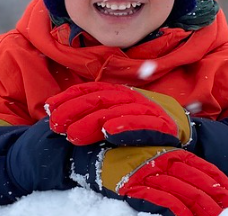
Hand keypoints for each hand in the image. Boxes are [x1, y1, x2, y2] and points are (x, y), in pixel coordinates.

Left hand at [45, 82, 190, 146]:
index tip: (49, 107)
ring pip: (115, 111)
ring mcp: (146, 109)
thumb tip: (60, 118)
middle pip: (99, 99)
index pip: (91, 90)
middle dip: (74, 110)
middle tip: (55, 124)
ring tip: (73, 134)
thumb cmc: (140, 128)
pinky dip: (125, 126)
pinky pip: (141, 123)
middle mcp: (130, 97)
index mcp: (118, 94)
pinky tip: (109, 132)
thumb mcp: (114, 118)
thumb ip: (92, 116)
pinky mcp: (160, 125)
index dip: (69, 97)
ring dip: (92, 122)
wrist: (177, 136)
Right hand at [73, 146, 227, 215]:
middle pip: (198, 181)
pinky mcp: (134, 184)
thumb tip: (177, 179)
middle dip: (220, 198)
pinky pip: (161, 199)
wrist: (80, 147)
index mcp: (166, 152)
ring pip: (185, 192)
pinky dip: (177, 209)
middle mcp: (161, 161)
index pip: (200, 168)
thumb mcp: (140, 155)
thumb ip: (159, 162)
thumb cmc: (110, 151)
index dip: (219, 183)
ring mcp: (148, 172)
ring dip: (204, 206)